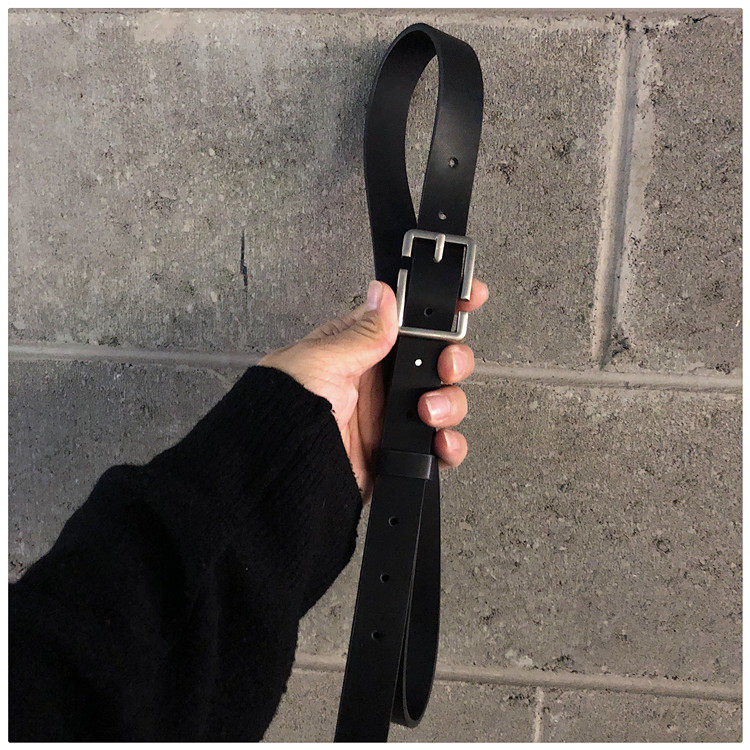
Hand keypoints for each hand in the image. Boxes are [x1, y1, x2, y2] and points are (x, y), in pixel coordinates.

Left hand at [259, 279, 488, 499]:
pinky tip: (440, 444)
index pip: (408, 320)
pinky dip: (449, 446)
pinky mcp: (398, 453)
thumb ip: (361, 333)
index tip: (470, 296)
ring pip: (445, 401)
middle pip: (436, 360)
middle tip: (445, 364)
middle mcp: (378, 382)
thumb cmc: (280, 412)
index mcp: (359, 350)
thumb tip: (384, 294)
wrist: (278, 476)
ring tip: (428, 412)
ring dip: (449, 403)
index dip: (441, 308)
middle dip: (452, 358)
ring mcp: (390, 418)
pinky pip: (438, 448)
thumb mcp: (319, 361)